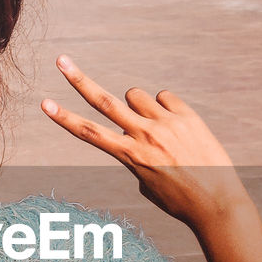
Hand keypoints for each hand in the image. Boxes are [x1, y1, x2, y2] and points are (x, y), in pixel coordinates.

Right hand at [41, 54, 250, 232]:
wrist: (217, 202)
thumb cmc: (178, 199)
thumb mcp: (146, 183)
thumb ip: (136, 153)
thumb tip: (141, 126)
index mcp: (129, 156)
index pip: (89, 133)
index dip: (64, 118)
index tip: (44, 103)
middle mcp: (144, 136)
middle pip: (104, 102)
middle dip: (79, 80)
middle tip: (61, 59)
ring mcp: (166, 123)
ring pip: (136, 95)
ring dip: (138, 105)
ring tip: (156, 128)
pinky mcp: (186, 115)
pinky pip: (164, 97)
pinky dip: (165, 108)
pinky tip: (178, 127)